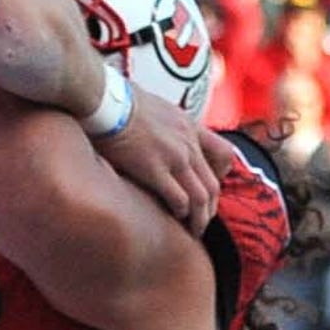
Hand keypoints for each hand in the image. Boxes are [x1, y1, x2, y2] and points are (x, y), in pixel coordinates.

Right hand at [98, 92, 226, 230]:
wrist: (106, 98)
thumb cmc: (119, 100)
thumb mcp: (154, 106)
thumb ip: (162, 123)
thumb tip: (152, 132)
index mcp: (188, 126)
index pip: (223, 153)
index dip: (221, 175)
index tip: (209, 188)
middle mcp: (187, 142)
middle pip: (213, 184)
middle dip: (210, 208)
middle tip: (201, 221)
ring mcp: (174, 157)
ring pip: (201, 197)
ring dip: (199, 218)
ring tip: (192, 230)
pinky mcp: (154, 169)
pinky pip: (178, 199)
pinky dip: (180, 213)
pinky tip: (174, 219)